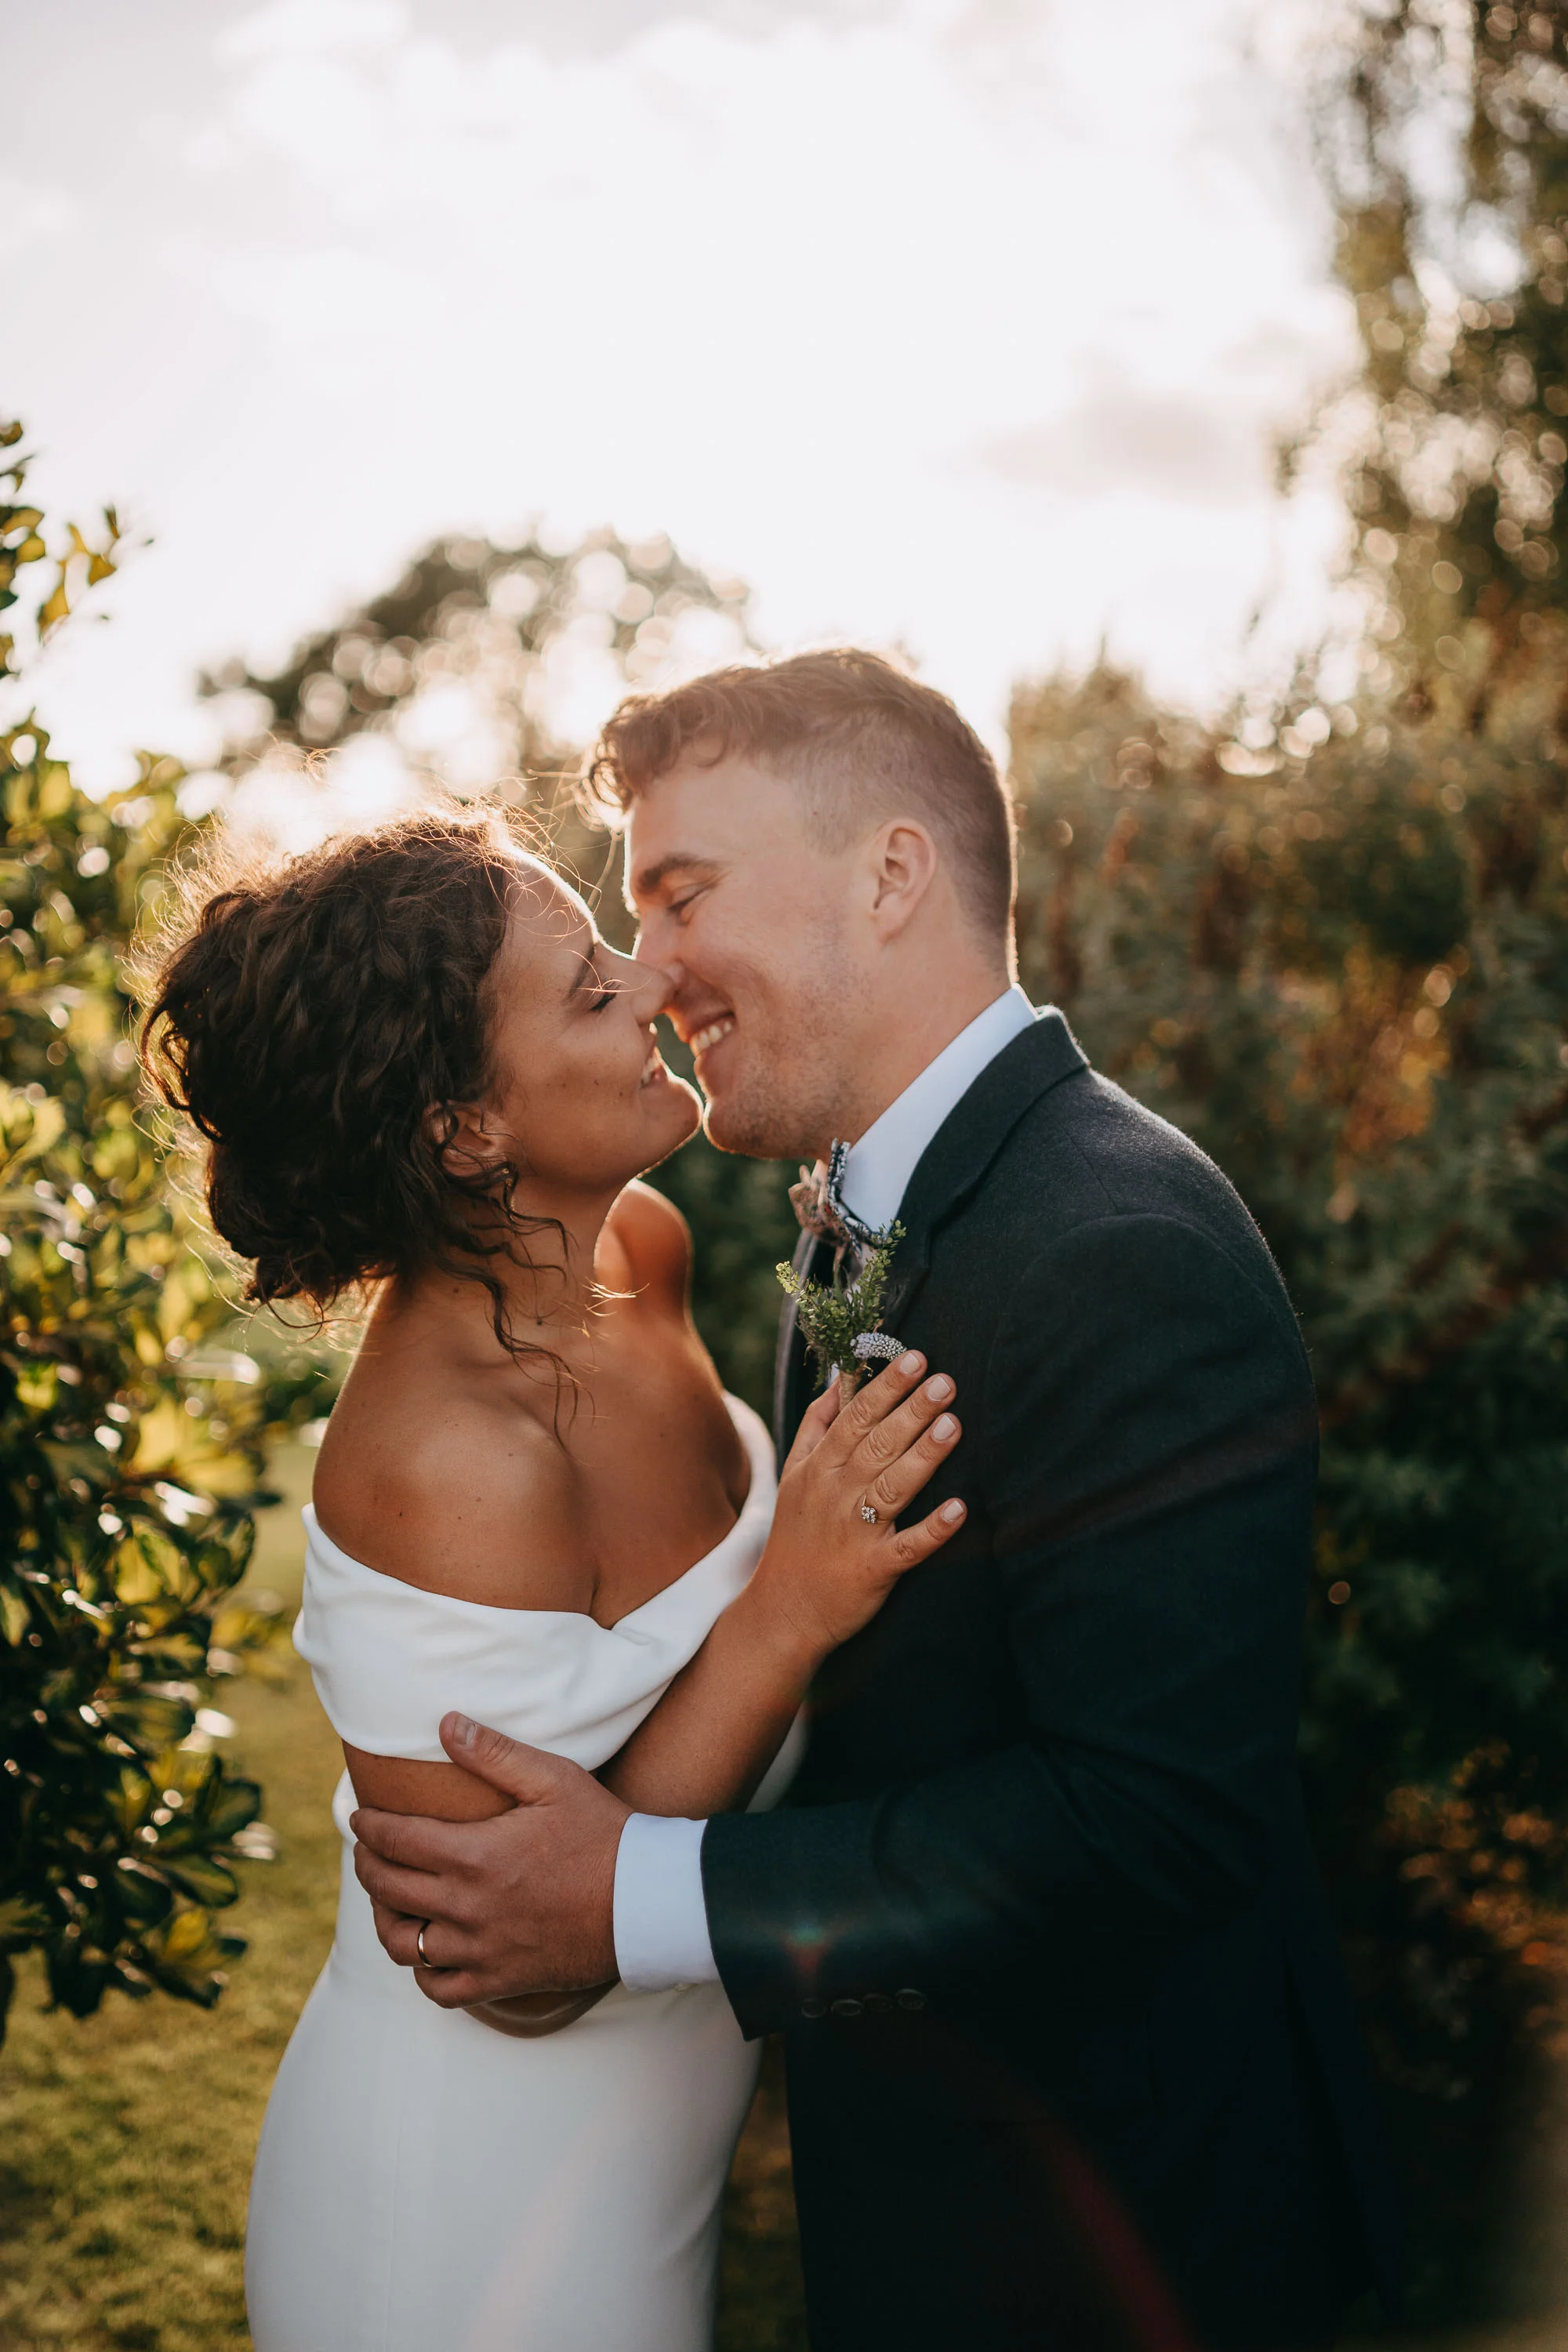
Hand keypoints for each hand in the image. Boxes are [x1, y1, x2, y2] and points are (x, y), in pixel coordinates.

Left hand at [351, 1712, 627, 2005]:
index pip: (395, 1840)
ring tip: (389, 1901)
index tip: (360, 1817)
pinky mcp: (499, 1980)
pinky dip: (423, 1971)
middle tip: (367, 1850)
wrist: (645, 1902)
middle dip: (367, 1866)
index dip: (369, 1827)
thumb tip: (445, 1724)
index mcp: (474, 1855)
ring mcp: (480, 1950)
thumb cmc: (603, 1833)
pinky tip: (428, 1950)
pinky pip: (439, 1989)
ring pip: (404, 1945)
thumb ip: (494, 1752)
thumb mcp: (553, 1779)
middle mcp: (467, 1907)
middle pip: (389, 1889)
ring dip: (386, 1920)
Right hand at [750, 1349, 965, 1660]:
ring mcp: (855, 1532)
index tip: (914, 1357)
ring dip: (924, 1455)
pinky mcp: (874, 1568)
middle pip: (877, 1444)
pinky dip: (933, 1529)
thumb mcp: (794, 1474)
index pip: (855, 1417)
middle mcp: (835, 1494)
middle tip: (944, 1381)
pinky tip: (959, 1510)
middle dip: (911, 1410)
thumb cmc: (795, 1537)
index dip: (886, 1387)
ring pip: (893, 1487)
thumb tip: (840, 1380)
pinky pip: (908, 1546)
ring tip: (953, 1424)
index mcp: (818, 1468)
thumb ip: (817, 1425)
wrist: (783, 1610)